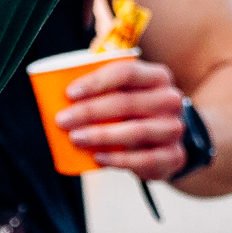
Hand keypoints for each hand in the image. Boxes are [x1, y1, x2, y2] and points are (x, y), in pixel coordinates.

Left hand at [58, 60, 186, 179]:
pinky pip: (145, 159)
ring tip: (75, 138)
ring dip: (101, 135)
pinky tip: (98, 158)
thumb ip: (101, 87)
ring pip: (136, 131)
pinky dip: (118, 160)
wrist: (167, 142)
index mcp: (157, 76)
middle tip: (62, 120)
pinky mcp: (174, 155)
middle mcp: (170, 100)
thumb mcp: (125, 93)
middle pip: (127, 102)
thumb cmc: (136, 112)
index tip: (69, 93)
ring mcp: (174, 128)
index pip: (126, 72)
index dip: (96, 82)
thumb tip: (57, 92)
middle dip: (89, 111)